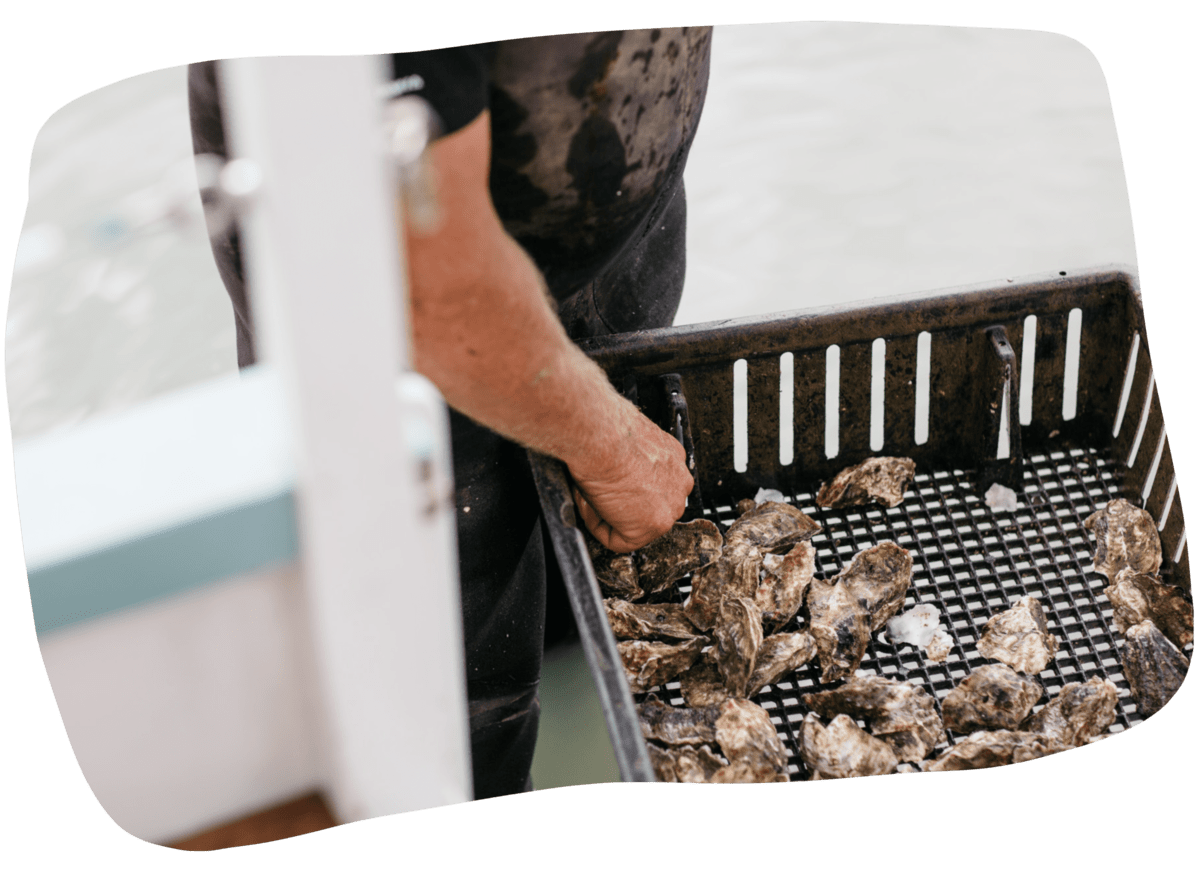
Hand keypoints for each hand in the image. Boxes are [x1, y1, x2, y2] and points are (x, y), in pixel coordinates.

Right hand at [568, 411, 693, 552]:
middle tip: (595, 492)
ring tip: (590, 495)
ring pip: (635, 526)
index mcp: (673, 459)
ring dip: (607, 515)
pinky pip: (619, 541)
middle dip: (619, 505)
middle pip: (647, 507)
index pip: (654, 485)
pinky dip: (598, 528)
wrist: (602, 437)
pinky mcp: (652, 527)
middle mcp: (679, 484)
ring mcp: (669, 507)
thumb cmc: (607, 431)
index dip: (625, 488)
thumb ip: (629, 457)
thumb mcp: (627, 440)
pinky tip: (590, 505)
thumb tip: (613, 464)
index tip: (606, 482)